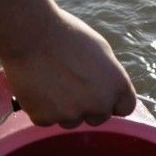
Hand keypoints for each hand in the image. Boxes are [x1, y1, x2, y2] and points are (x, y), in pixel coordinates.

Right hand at [0, 8, 136, 127]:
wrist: (30, 34)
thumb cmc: (65, 35)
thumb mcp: (100, 50)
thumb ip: (108, 76)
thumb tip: (105, 90)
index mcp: (116, 86)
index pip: (125, 107)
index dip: (112, 100)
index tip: (101, 93)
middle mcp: (98, 105)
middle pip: (98, 118)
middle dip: (87, 107)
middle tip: (70, 84)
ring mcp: (71, 115)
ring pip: (70, 121)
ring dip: (63, 109)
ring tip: (50, 82)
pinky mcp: (46, 118)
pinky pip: (47, 119)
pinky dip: (42, 107)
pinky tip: (36, 86)